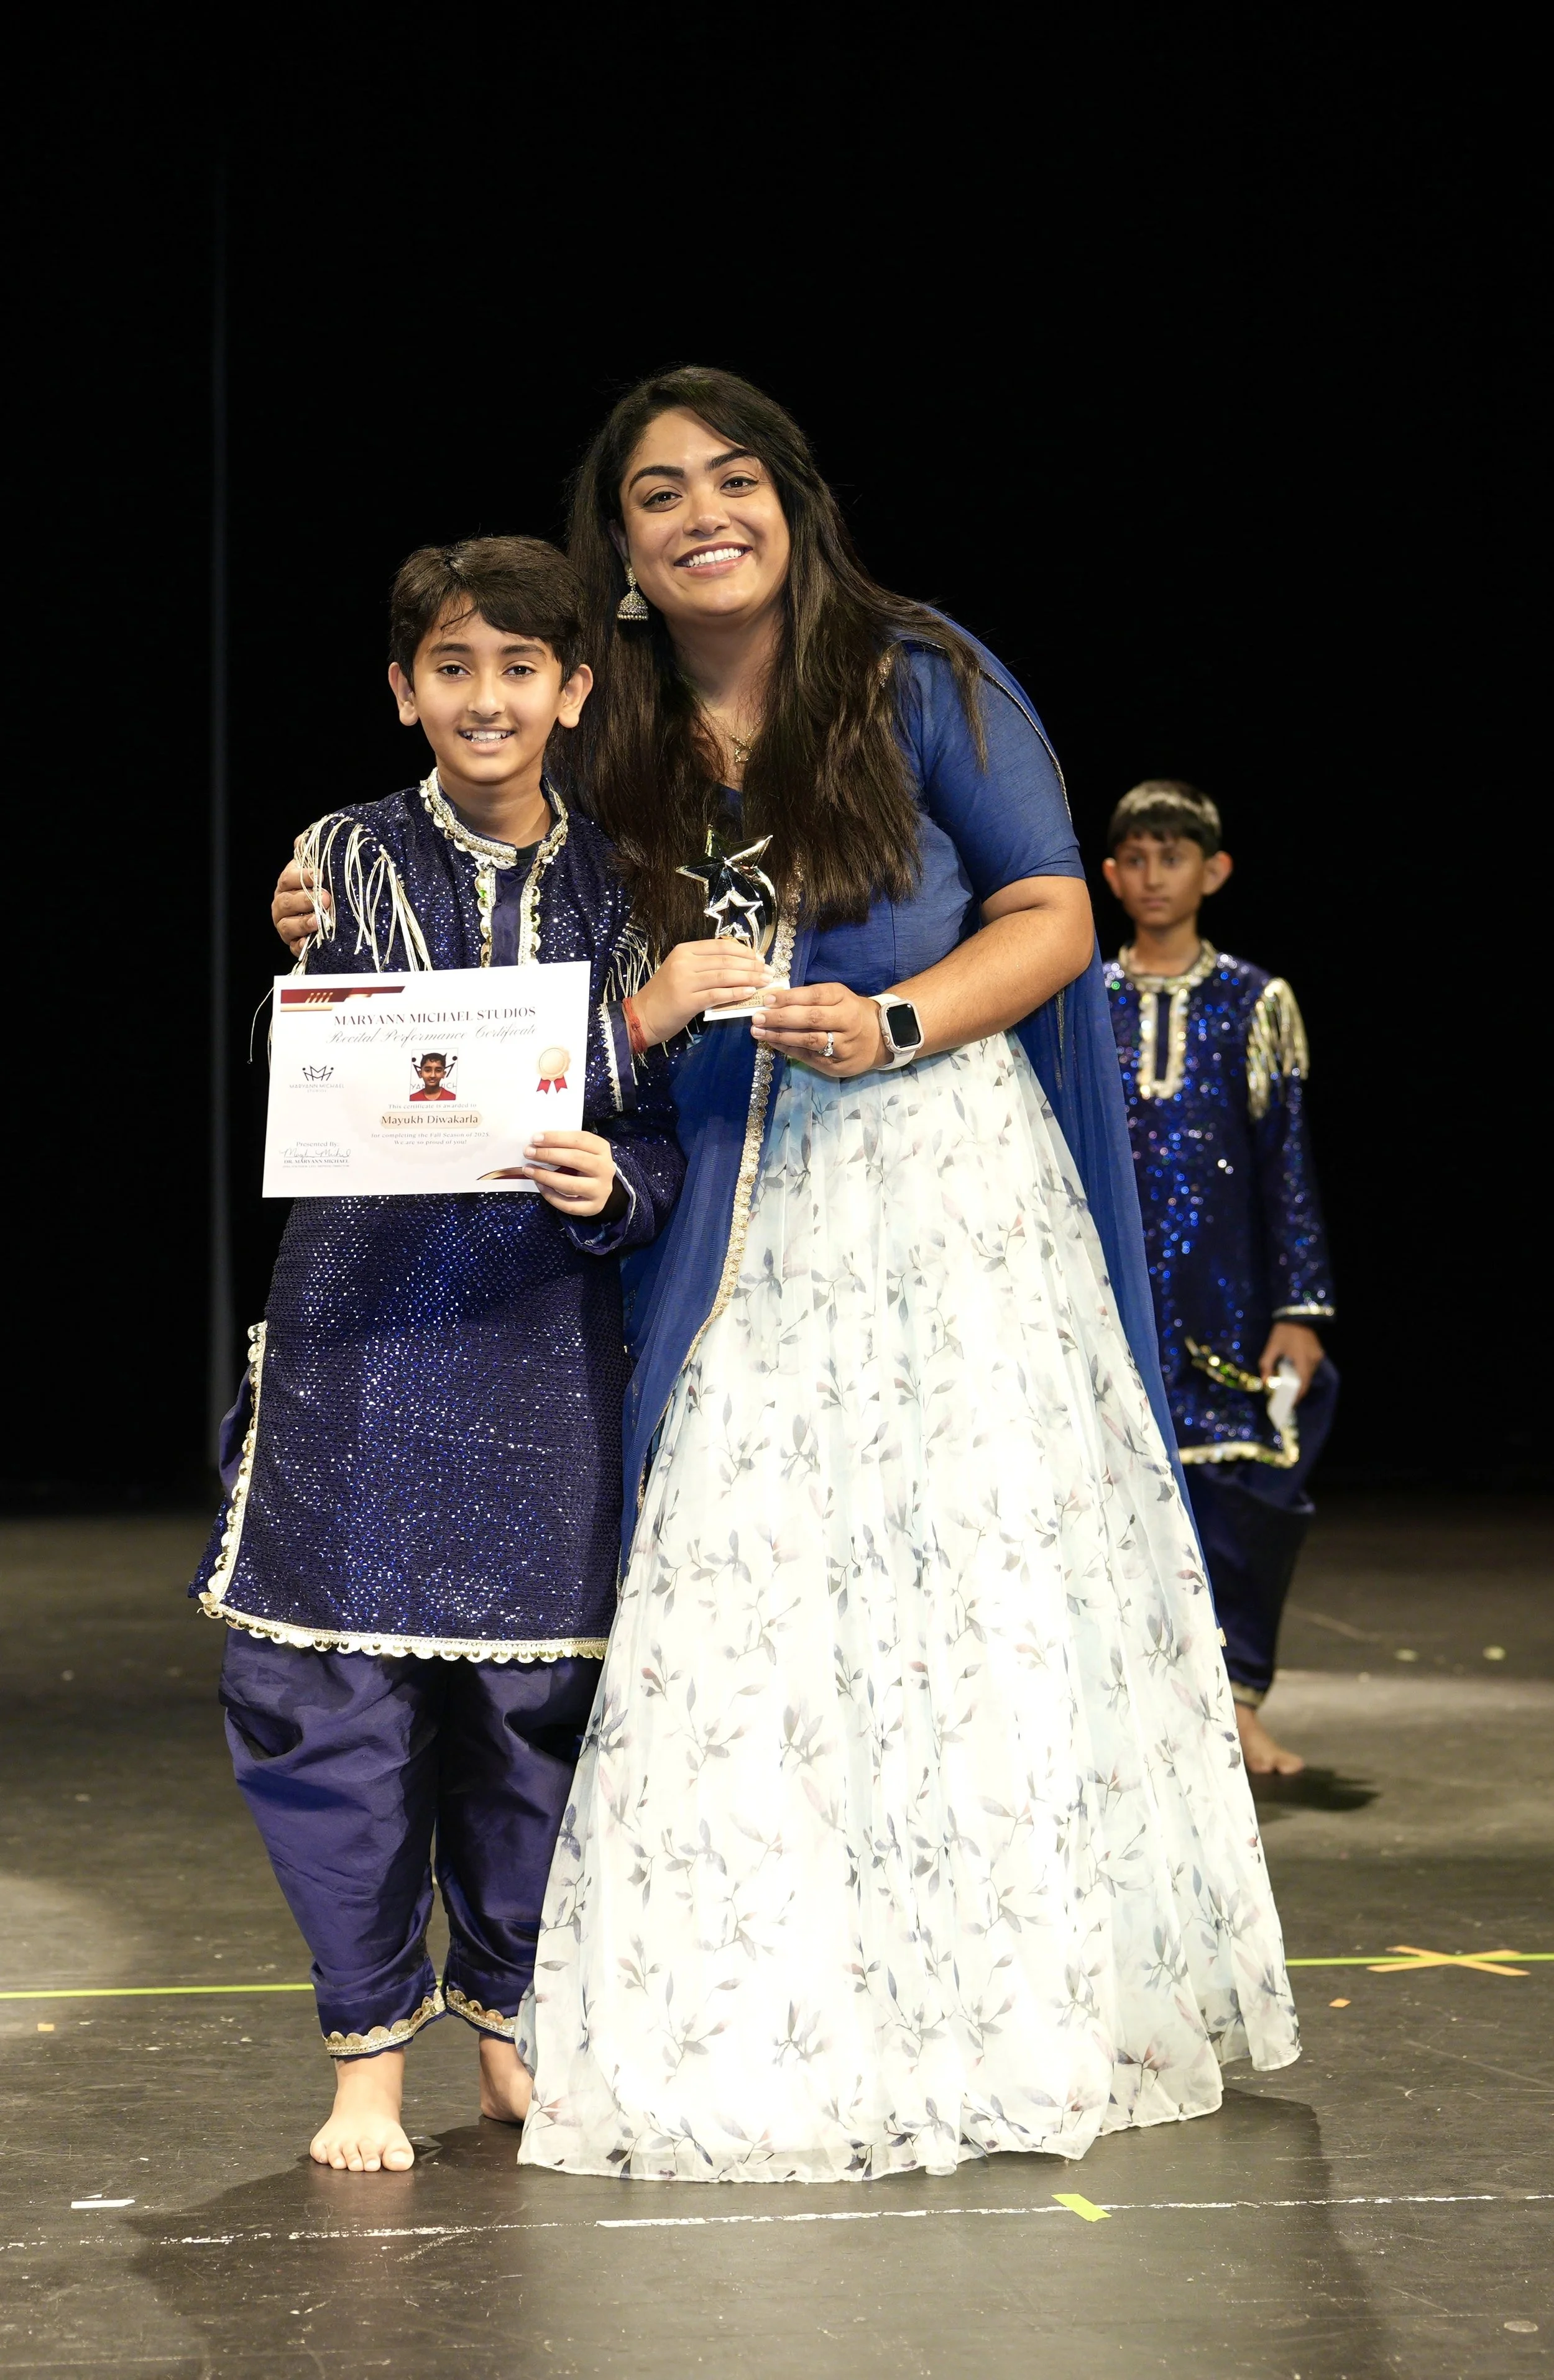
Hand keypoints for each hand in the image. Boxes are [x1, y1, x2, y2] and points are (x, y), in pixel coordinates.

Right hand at [274, 857, 330, 955]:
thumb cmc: (324, 888)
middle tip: (327, 898)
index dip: (303, 876)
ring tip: (318, 921)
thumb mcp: (319, 869)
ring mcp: (286, 925)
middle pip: (287, 902)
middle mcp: (282, 905)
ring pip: (287, 925)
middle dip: (306, 900)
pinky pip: (294, 946)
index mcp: (287, 884)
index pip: (288, 878)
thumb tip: (303, 839)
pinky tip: (310, 942)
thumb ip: (310, 854)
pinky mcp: (294, 944)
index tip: (320, 875)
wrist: (333, 915)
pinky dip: (301, 945)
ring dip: (303, 923)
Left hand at [519, 1131, 620, 1218]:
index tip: (536, 1138)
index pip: (580, 1140)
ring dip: (545, 1176)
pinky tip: (540, 1185)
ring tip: (528, 1170)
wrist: (601, 1186)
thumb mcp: (582, 1149)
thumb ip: (565, 1145)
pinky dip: (551, 1196)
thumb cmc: (585, 1164)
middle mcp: (605, 1169)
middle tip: (529, 1152)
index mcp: (602, 1149)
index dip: (556, 1138)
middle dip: (548, 1155)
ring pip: (570, 1185)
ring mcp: (600, 1190)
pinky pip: (568, 1205)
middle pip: (576, 1159)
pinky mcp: (594, 1207)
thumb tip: (537, 1144)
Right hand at [631, 941, 776, 1045]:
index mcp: (685, 950)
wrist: (642, 1016)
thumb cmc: (666, 996)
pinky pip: (717, 994)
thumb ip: (706, 965)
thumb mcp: (682, 971)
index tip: (760, 959)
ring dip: (749, 978)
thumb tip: (740, 965)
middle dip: (752, 966)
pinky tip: (750, 993)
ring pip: (725, 976)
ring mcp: (685, 981)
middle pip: (726, 960)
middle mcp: (685, 961)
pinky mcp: (687, 1001)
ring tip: (765, 982)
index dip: (745, 951)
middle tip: (769, 972)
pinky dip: (736, 993)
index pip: (721, 946)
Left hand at [750, 982, 886, 1077]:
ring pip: (810, 1041)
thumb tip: (775, 999)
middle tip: (757, 1017)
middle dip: (781, 1018)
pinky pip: (809, 1057)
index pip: (815, 995)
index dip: (790, 998)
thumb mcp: (838, 998)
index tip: (768, 1000)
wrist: (881, 1037)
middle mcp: (847, 1022)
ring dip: (781, 1036)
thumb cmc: (851, 1012)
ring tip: (759, 1032)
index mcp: (845, 999)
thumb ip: (811, 998)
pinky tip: (773, 1043)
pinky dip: (788, 1049)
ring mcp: (844, 1045)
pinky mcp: (838, 1065)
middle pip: (812, 1019)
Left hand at [1258, 1321, 1324, 1399]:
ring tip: (1288, 1384)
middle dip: (1297, 1389)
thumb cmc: (1283, 1331)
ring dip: (1300, 1379)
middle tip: (1286, 1394)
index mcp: (1302, 1359)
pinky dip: (1303, 1371)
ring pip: (1310, 1374)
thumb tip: (1265, 1382)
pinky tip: (1294, 1371)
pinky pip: (1311, 1367)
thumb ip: (1266, 1365)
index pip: (1303, 1383)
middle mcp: (1313, 1359)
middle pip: (1307, 1380)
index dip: (1297, 1395)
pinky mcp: (1318, 1352)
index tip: (1290, 1402)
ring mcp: (1318, 1356)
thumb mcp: (1271, 1347)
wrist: (1296, 1315)